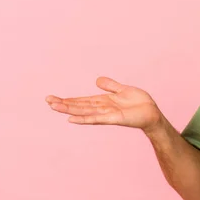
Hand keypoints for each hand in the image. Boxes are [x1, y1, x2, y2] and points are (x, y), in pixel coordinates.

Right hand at [45, 76, 161, 132]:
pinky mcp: (113, 118)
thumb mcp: (123, 89)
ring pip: (84, 111)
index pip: (82, 101)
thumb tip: (96, 80)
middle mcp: (102, 109)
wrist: (152, 113)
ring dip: (69, 109)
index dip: (68, 100)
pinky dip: (84, 118)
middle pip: (79, 106)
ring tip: (53, 107)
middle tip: (47, 100)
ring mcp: (106, 114)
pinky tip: (71, 118)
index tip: (53, 98)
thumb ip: (110, 86)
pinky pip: (96, 118)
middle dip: (63, 103)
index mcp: (103, 102)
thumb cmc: (140, 103)